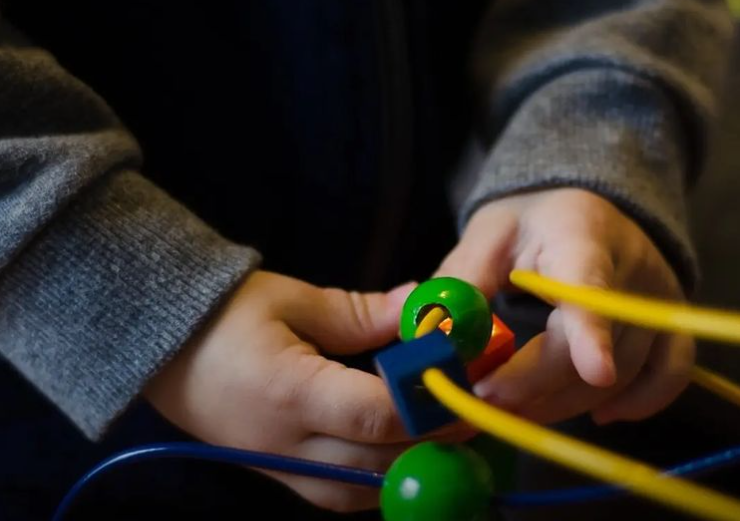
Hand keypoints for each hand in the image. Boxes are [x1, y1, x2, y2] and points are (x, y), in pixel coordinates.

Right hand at [143, 270, 468, 511]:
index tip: (471, 384)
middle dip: (437, 440)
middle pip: (380, 460)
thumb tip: (421, 307)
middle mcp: (286, 444)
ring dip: (411, 468)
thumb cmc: (223, 313)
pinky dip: (377, 479)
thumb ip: (361, 313)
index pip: (379, 414)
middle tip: (476, 410)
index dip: (433, 404)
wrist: (159, 343)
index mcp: (290, 393)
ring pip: (362, 490)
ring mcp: (278, 468)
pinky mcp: (275, 475)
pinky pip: (338, 494)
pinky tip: (399, 454)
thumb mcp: (292, 300)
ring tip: (446, 434)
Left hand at [436, 188, 694, 424]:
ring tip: (513, 412)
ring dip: (565, 402)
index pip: (589, 284)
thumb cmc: (528, 222)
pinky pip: (669, 373)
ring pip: (623, 371)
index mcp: (580, 235)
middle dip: (536, 382)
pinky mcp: (666, 322)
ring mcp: (656, 299)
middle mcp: (631, 269)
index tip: (596, 372)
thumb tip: (428, 333)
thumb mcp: (487, 237)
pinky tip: (598, 415)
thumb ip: (460, 281)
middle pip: (592, 342)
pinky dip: (639, 402)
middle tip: (484, 401)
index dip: (591, 331)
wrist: (582, 210)